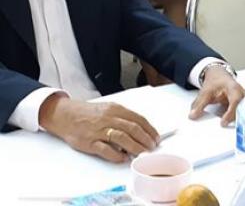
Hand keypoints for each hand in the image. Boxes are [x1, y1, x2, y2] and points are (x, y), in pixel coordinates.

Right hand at [39, 94, 159, 162]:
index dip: (149, 129)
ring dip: (135, 147)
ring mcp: (99, 130)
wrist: (66, 115)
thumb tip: (140, 129)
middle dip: (146, 139)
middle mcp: (109, 118)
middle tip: (152, 147)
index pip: (138, 119)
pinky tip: (123, 158)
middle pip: (133, 129)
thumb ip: (123, 117)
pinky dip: (117, 155)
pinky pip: (106, 150)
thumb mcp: (109, 108)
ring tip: (142, 153)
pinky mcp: (90, 142)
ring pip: (123, 139)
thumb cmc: (89, 113)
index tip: (155, 137)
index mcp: (116, 109)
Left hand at [189, 67, 244, 126]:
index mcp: (233, 88)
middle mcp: (241, 94)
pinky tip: (228, 123)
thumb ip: (199, 104)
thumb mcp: (205, 91)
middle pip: (242, 109)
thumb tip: (193, 115)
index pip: (235, 101)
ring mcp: (243, 100)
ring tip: (227, 125)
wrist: (218, 75)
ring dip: (237, 120)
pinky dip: (235, 119)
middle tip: (226, 127)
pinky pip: (242, 114)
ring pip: (244, 112)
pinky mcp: (243, 105)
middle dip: (236, 119)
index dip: (230, 113)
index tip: (223, 123)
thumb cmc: (216, 81)